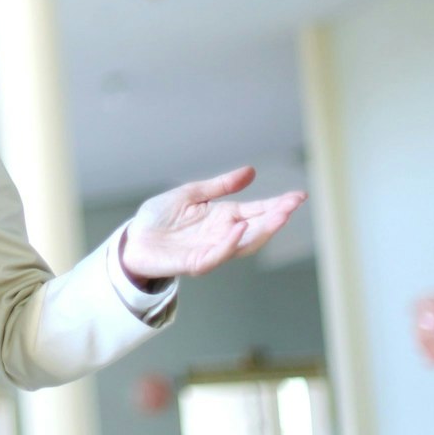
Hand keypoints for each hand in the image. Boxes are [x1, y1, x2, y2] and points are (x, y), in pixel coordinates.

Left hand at [121, 166, 305, 285]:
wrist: (133, 239)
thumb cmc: (160, 217)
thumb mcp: (192, 194)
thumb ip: (221, 186)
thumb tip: (252, 171)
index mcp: (223, 217)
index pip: (257, 211)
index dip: (278, 205)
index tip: (300, 196)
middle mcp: (222, 235)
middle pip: (257, 228)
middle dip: (277, 217)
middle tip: (294, 205)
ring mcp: (211, 250)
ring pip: (243, 244)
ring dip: (261, 231)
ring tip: (279, 215)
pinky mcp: (194, 262)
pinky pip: (216, 255)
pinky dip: (229, 243)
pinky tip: (239, 228)